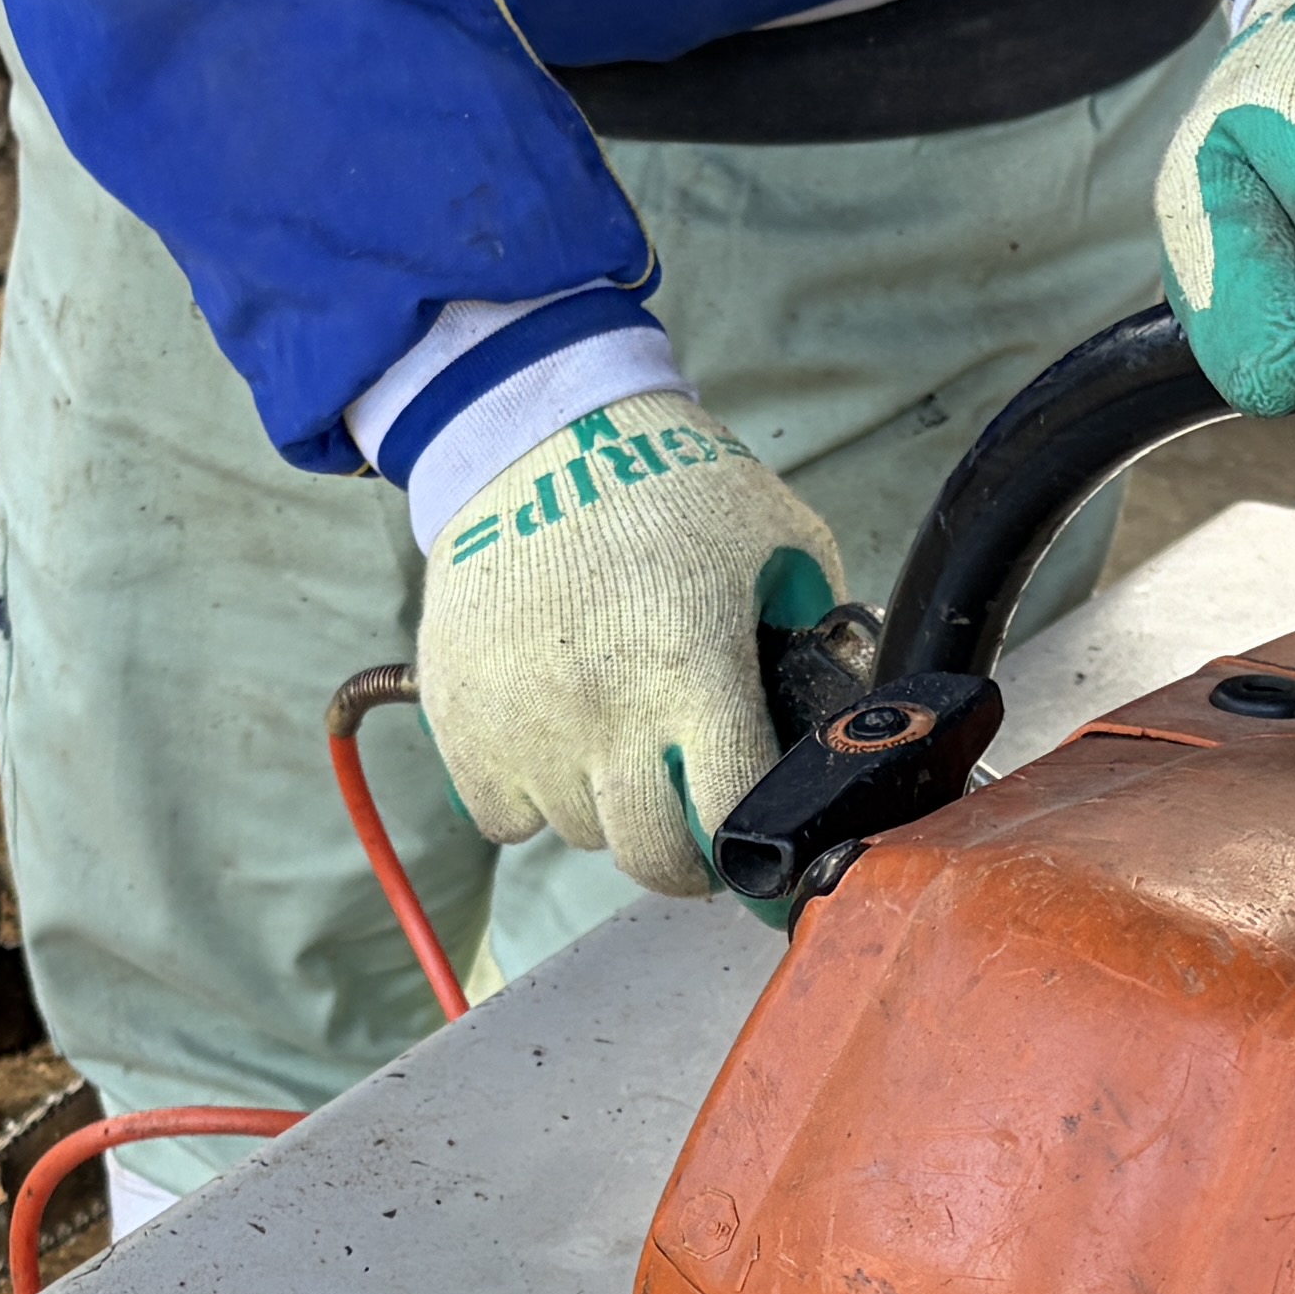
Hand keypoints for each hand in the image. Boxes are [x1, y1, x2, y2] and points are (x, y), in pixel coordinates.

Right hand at [415, 391, 845, 898]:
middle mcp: (607, 711)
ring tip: (613, 739)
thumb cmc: (666, 485)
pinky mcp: (461, 722)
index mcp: (695, 670)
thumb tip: (833, 712)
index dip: (751, 842)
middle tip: (688, 813)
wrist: (534, 437)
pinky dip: (529, 799)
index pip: (730, 820)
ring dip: (604, 807)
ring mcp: (526, 723)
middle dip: (682, 851)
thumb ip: (814, 630)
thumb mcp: (777, 539)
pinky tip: (552, 738)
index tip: (753, 838)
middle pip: (651, 856)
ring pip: (578, 834)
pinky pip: (504, 819)